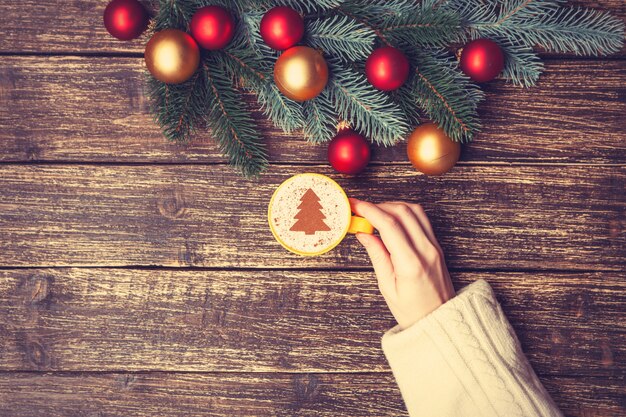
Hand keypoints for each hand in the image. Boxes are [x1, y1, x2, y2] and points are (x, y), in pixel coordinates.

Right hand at [350, 198, 454, 329]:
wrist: (441, 321)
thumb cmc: (412, 311)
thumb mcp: (387, 287)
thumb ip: (377, 256)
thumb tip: (364, 233)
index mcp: (411, 264)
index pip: (389, 226)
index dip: (369, 210)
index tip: (355, 205)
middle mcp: (426, 251)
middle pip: (402, 212)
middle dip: (378, 205)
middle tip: (360, 210)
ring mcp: (434, 247)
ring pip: (414, 211)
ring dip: (392, 206)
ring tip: (375, 214)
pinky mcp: (437, 246)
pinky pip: (422, 219)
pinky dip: (405, 212)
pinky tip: (392, 219)